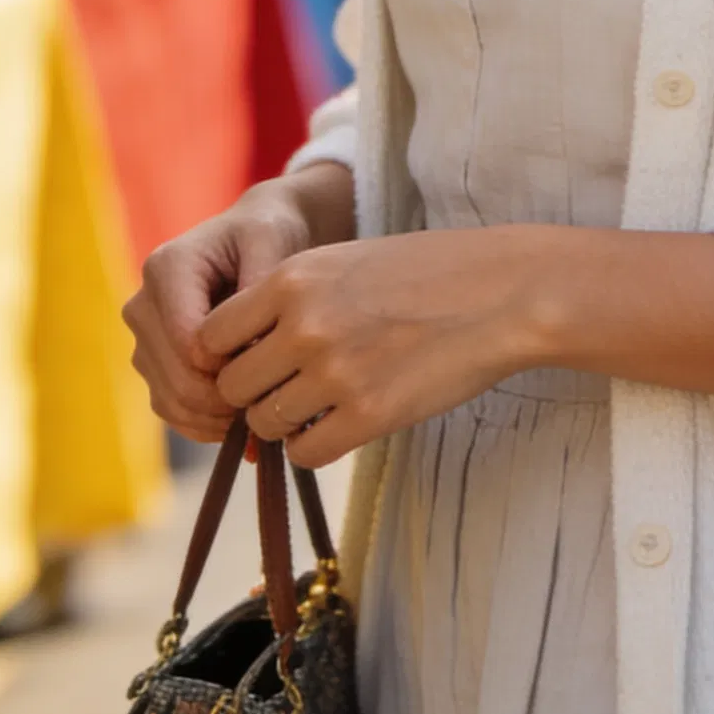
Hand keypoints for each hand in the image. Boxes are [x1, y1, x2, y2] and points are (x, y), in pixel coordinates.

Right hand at [124, 165, 352, 441]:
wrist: (250, 240)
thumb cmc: (265, 236)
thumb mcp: (272, 242)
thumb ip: (261, 283)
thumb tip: (253, 340)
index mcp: (165, 269)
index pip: (189, 342)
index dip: (232, 366)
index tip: (276, 367)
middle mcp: (142, 304)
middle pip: (177, 378)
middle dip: (228, 399)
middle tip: (276, 403)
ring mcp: (142, 339)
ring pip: (170, 401)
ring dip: (217, 418)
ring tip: (265, 411)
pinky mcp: (151, 365)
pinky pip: (170, 411)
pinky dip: (205, 425)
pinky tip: (243, 420)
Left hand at [194, 227, 545, 469]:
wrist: (504, 292)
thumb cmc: (429, 273)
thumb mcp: (345, 261)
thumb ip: (290, 298)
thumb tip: (243, 347)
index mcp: (292, 278)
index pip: (209, 335)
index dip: (225, 357)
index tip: (253, 362)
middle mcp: (303, 325)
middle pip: (233, 386)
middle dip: (253, 396)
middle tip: (286, 392)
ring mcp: (334, 372)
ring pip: (264, 423)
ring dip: (285, 424)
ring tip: (321, 407)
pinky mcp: (369, 414)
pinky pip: (306, 452)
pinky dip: (314, 448)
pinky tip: (342, 426)